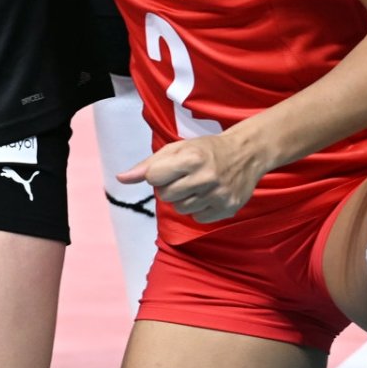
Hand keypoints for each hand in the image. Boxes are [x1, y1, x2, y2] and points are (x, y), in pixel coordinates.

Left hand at [120, 128, 266, 223]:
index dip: (158, 174)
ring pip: (181, 209)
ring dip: (184, 199)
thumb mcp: (176, 149)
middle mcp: (206, 177)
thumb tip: (121, 179)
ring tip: (197, 185)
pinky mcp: (228, 208)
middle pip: (166, 196)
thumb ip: (147, 165)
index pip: (153, 178)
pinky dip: (199, 208)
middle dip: (170, 187)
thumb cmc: (205, 150)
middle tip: (185, 177)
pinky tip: (208, 195)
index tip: (169, 169)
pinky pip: (198, 218)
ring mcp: (218, 195)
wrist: (245, 153)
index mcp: (191, 158)